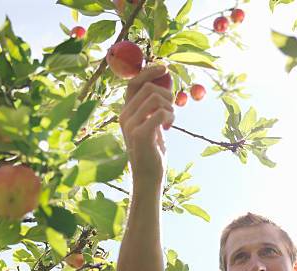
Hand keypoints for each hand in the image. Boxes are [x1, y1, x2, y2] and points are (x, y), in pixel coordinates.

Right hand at [119, 66, 174, 184]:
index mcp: (126, 112)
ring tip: (169, 121)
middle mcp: (124, 116)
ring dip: (169, 107)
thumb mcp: (151, 125)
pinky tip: (168, 127)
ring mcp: (131, 125)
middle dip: (166, 94)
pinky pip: (160, 113)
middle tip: (172, 109)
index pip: (133, 82)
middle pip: (148, 88)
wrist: (148, 176)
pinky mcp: (140, 134)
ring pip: (155, 98)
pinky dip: (170, 117)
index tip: (164, 68)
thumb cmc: (152, 151)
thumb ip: (153, 107)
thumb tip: (165, 85)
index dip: (149, 71)